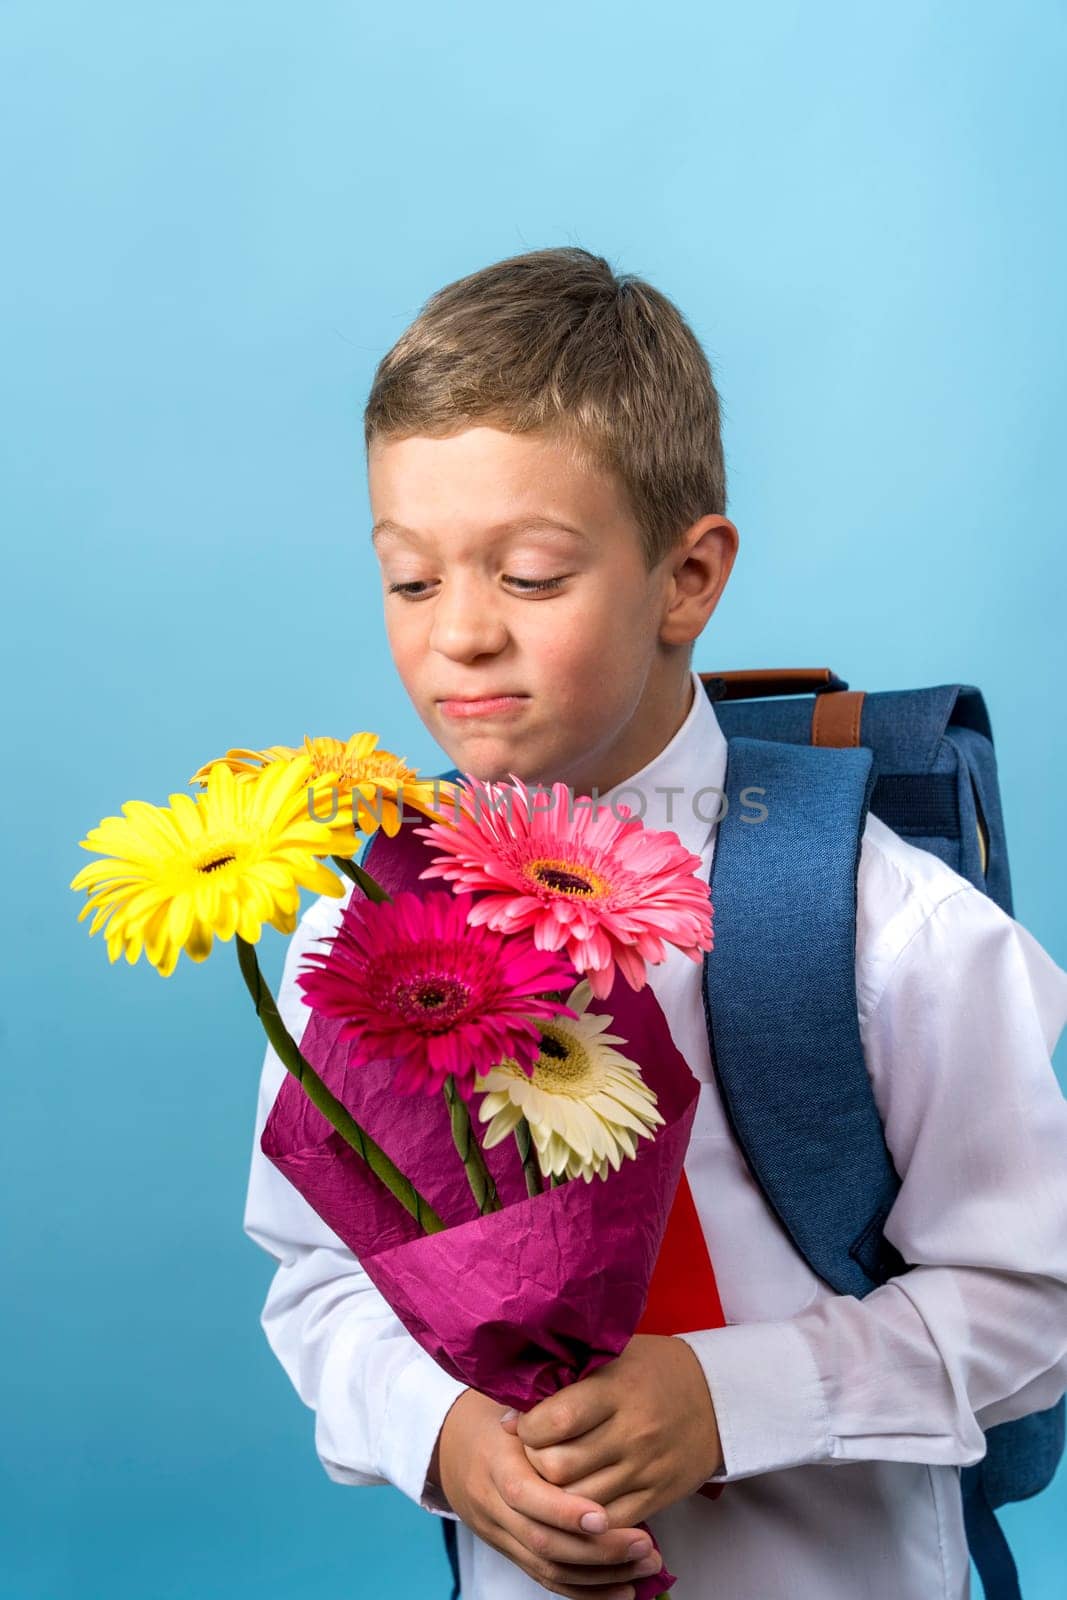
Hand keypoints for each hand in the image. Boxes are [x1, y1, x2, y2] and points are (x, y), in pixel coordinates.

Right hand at [434, 1387, 670, 1598]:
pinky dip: (587, 1592)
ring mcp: (500, 1533)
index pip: (525, 1496)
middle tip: (645, 1546)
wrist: (448, 1443)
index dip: (564, 1510)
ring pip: (549, 1569)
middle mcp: (493, 1505)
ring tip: (647, 1566)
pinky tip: (625, 1592)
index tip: (605, 1513)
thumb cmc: (495, 1413)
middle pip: (543, 1542)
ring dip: (601, 1574)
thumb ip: (547, 1409)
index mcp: (495, 1462)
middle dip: (597, 1550)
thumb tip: (592, 1390)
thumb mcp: (514, 1402)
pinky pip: (547, 1581)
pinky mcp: (510, 1552)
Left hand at [500, 1335, 722, 1527]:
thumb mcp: (616, 1356)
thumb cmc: (655, 1370)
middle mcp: (632, 1431)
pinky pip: (607, 1522)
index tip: (519, 1423)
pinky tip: (576, 1497)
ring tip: (549, 1475)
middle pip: (560, 1466)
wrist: (718, 1397)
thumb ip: (572, 1375)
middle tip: (531, 1452)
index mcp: (617, 1389)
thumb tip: (516, 1401)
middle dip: (534, 1463)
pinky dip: (584, 1516)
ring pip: (577, 1501)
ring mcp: (645, 1468)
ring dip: (554, 1493)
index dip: (527, 1427)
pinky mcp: (657, 1496)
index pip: (556, 1419)